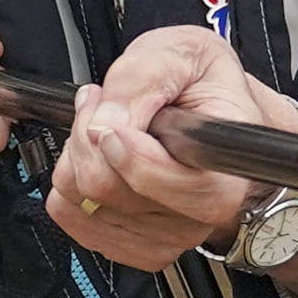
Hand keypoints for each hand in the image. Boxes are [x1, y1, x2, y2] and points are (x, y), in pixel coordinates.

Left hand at [48, 26, 297, 277]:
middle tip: (103, 102)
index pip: (163, 182)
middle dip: (88, 136)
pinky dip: (71, 184)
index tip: (108, 119)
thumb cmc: (205, 82)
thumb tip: (105, 123)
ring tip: (105, 123)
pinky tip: (96, 158)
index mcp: (226, 167)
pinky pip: (76, 222)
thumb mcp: (182, 52)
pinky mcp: (142, 245)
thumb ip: (143, 78)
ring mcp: (173, 235)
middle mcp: (204, 212)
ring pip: (85, 204)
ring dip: (78, 156)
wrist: (215, 108)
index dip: (125, 152)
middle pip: (108, 190)